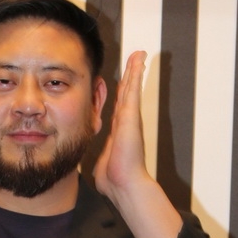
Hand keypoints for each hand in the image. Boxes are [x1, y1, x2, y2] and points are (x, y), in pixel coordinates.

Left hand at [93, 50, 148, 201]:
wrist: (124, 183)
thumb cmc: (114, 179)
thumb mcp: (102, 165)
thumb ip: (101, 161)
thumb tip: (98, 172)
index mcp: (119, 131)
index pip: (120, 106)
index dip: (122, 92)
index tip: (124, 81)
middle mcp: (126, 121)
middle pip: (127, 92)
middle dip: (131, 75)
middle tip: (137, 59)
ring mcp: (130, 117)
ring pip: (131, 86)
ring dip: (135, 69)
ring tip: (139, 54)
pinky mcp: (131, 114)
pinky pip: (133, 88)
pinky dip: (136, 73)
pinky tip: (139, 60)